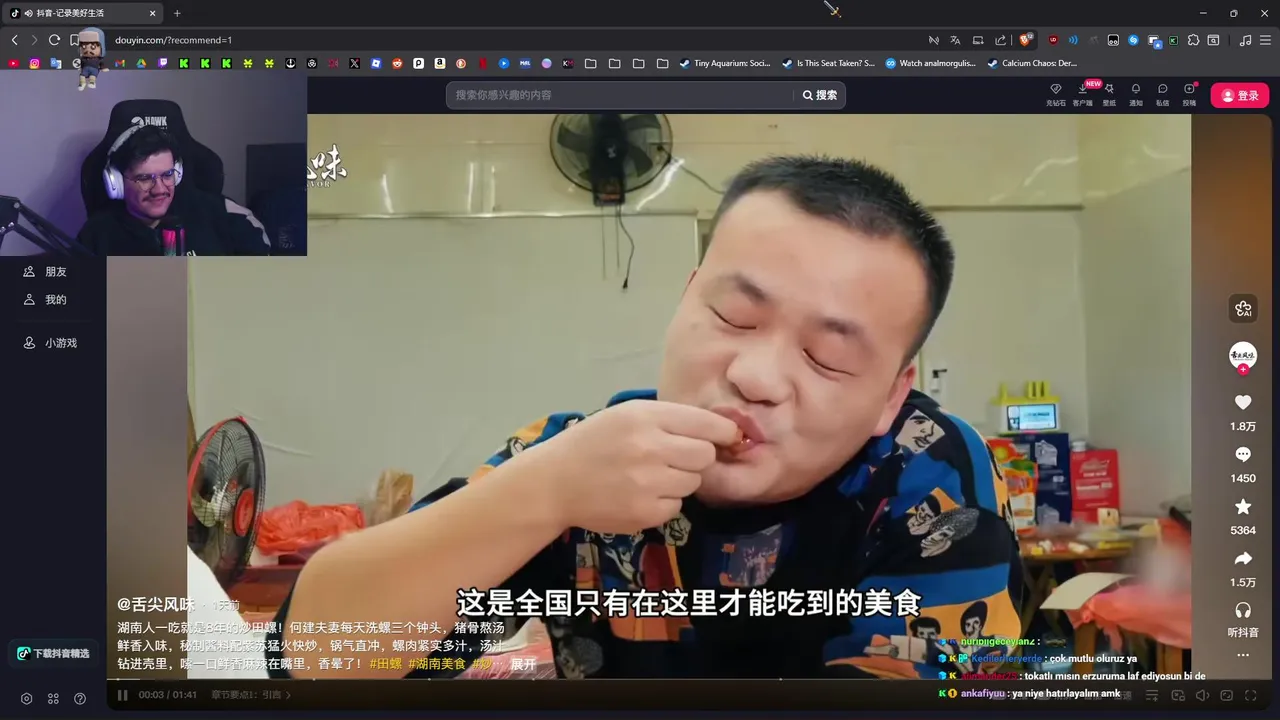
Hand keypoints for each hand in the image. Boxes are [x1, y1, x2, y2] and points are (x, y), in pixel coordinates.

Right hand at [526, 400, 740, 533]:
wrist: (554, 482)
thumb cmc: (593, 442)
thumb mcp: (627, 414)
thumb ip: (670, 418)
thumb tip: (722, 430)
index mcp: (646, 417)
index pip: (708, 424)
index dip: (725, 432)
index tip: (727, 437)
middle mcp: (650, 448)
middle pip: (706, 455)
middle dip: (698, 457)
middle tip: (676, 458)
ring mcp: (648, 483)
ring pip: (693, 483)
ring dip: (680, 480)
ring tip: (650, 476)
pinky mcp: (645, 512)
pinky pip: (676, 507)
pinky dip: (664, 502)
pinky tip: (640, 494)